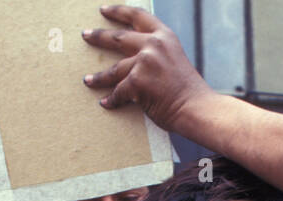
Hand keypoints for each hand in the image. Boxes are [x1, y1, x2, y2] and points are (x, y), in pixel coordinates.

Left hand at [82, 5, 214, 132]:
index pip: (138, 16)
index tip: (104, 10)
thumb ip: (157, 53)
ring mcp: (145, 62)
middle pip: (118, 37)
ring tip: (88, 80)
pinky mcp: (137, 81)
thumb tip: (136, 58)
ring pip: (114, 70)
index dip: (119, 11)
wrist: (197, 108)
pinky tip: (106, 103)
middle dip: (98, 36)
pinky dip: (112, 100)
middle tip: (86, 35)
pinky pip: (118, 92)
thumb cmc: (188, 91)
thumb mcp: (174, 60)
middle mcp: (154, 44)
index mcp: (164, 36)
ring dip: (98, 77)